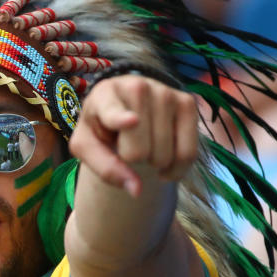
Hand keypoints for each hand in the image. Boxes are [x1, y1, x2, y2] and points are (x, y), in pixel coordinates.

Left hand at [69, 74, 199, 196]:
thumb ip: (105, 168)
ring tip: (144, 147)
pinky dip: (176, 169)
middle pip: (140, 151)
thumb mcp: (88, 147)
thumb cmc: (101, 128)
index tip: (131, 121)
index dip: (122, 119)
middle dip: (133, 160)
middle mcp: (137, 86)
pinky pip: (188, 153)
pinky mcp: (187, 102)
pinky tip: (164, 164)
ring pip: (165, 154)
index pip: (114, 112)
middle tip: (127, 145)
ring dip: (154, 164)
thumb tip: (137, 190)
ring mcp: (165, 92)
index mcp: (104, 94)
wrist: (124, 110)